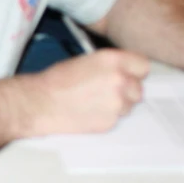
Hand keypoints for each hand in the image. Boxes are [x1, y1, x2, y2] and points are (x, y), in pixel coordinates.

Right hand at [22, 48, 149, 136]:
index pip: (143, 66)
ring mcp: (117, 103)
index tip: (126, 74)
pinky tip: (89, 112)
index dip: (133, 71)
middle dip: (126, 90)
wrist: (40, 103)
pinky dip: (107, 117)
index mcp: (113, 60)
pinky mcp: (110, 122)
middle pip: (139, 88)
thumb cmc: (56, 81)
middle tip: (105, 90)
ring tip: (94, 102)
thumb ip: (110, 65)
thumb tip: (124, 71)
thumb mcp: (86, 60)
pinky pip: (117, 119)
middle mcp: (120, 81)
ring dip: (118, 104)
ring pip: (129, 105)